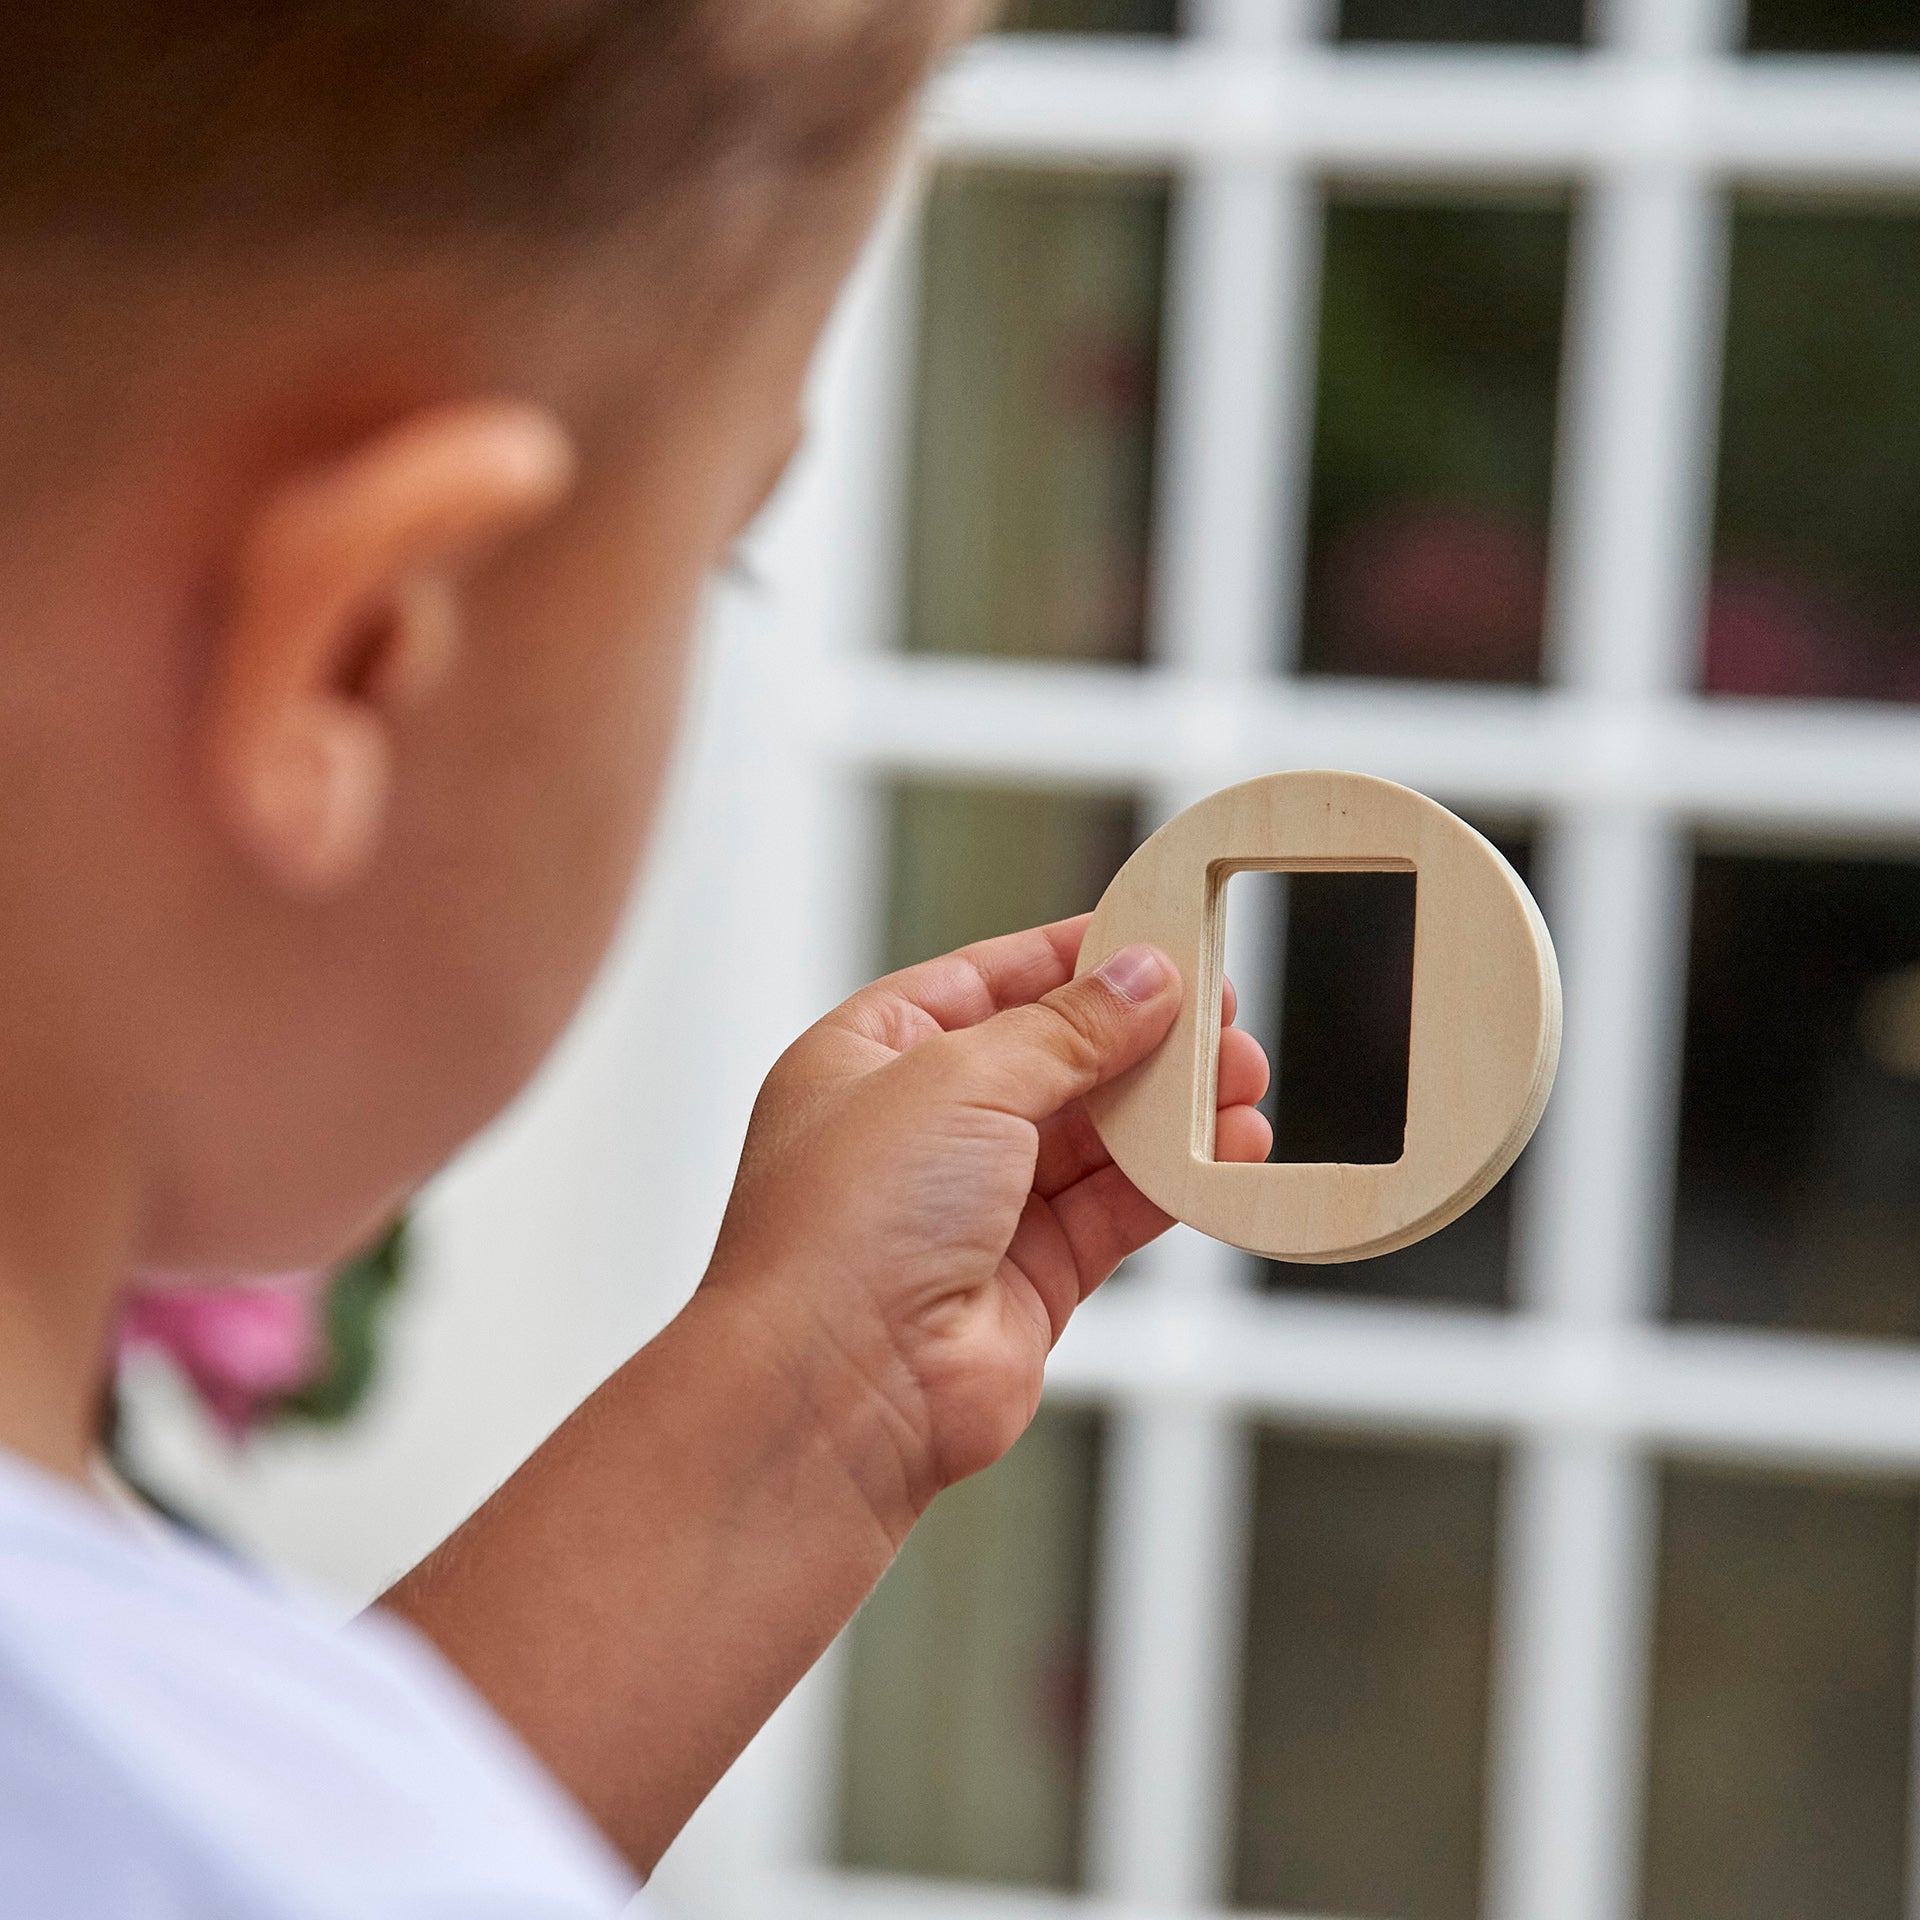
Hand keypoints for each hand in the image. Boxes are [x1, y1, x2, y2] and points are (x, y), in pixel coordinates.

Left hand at [701, 914, 1270, 1539]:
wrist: (833, 1392)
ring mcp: (975, 1207)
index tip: (1158, 936)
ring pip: (1096, 1138)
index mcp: (871, 1055)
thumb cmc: (843, 1228)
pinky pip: (1116, 1211)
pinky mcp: (1028, 1278)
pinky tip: (1228, 1152)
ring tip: (1242, 1081)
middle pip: (1056, 1058)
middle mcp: (920, 1129)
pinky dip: (1175, 1182)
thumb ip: (1064, 1031)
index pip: (989, 981)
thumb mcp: (958, 1079)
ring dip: (1171, 1110)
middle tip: (1221, 1017)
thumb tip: (1141, 981)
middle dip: (1142, 1037)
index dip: (1075, 958)